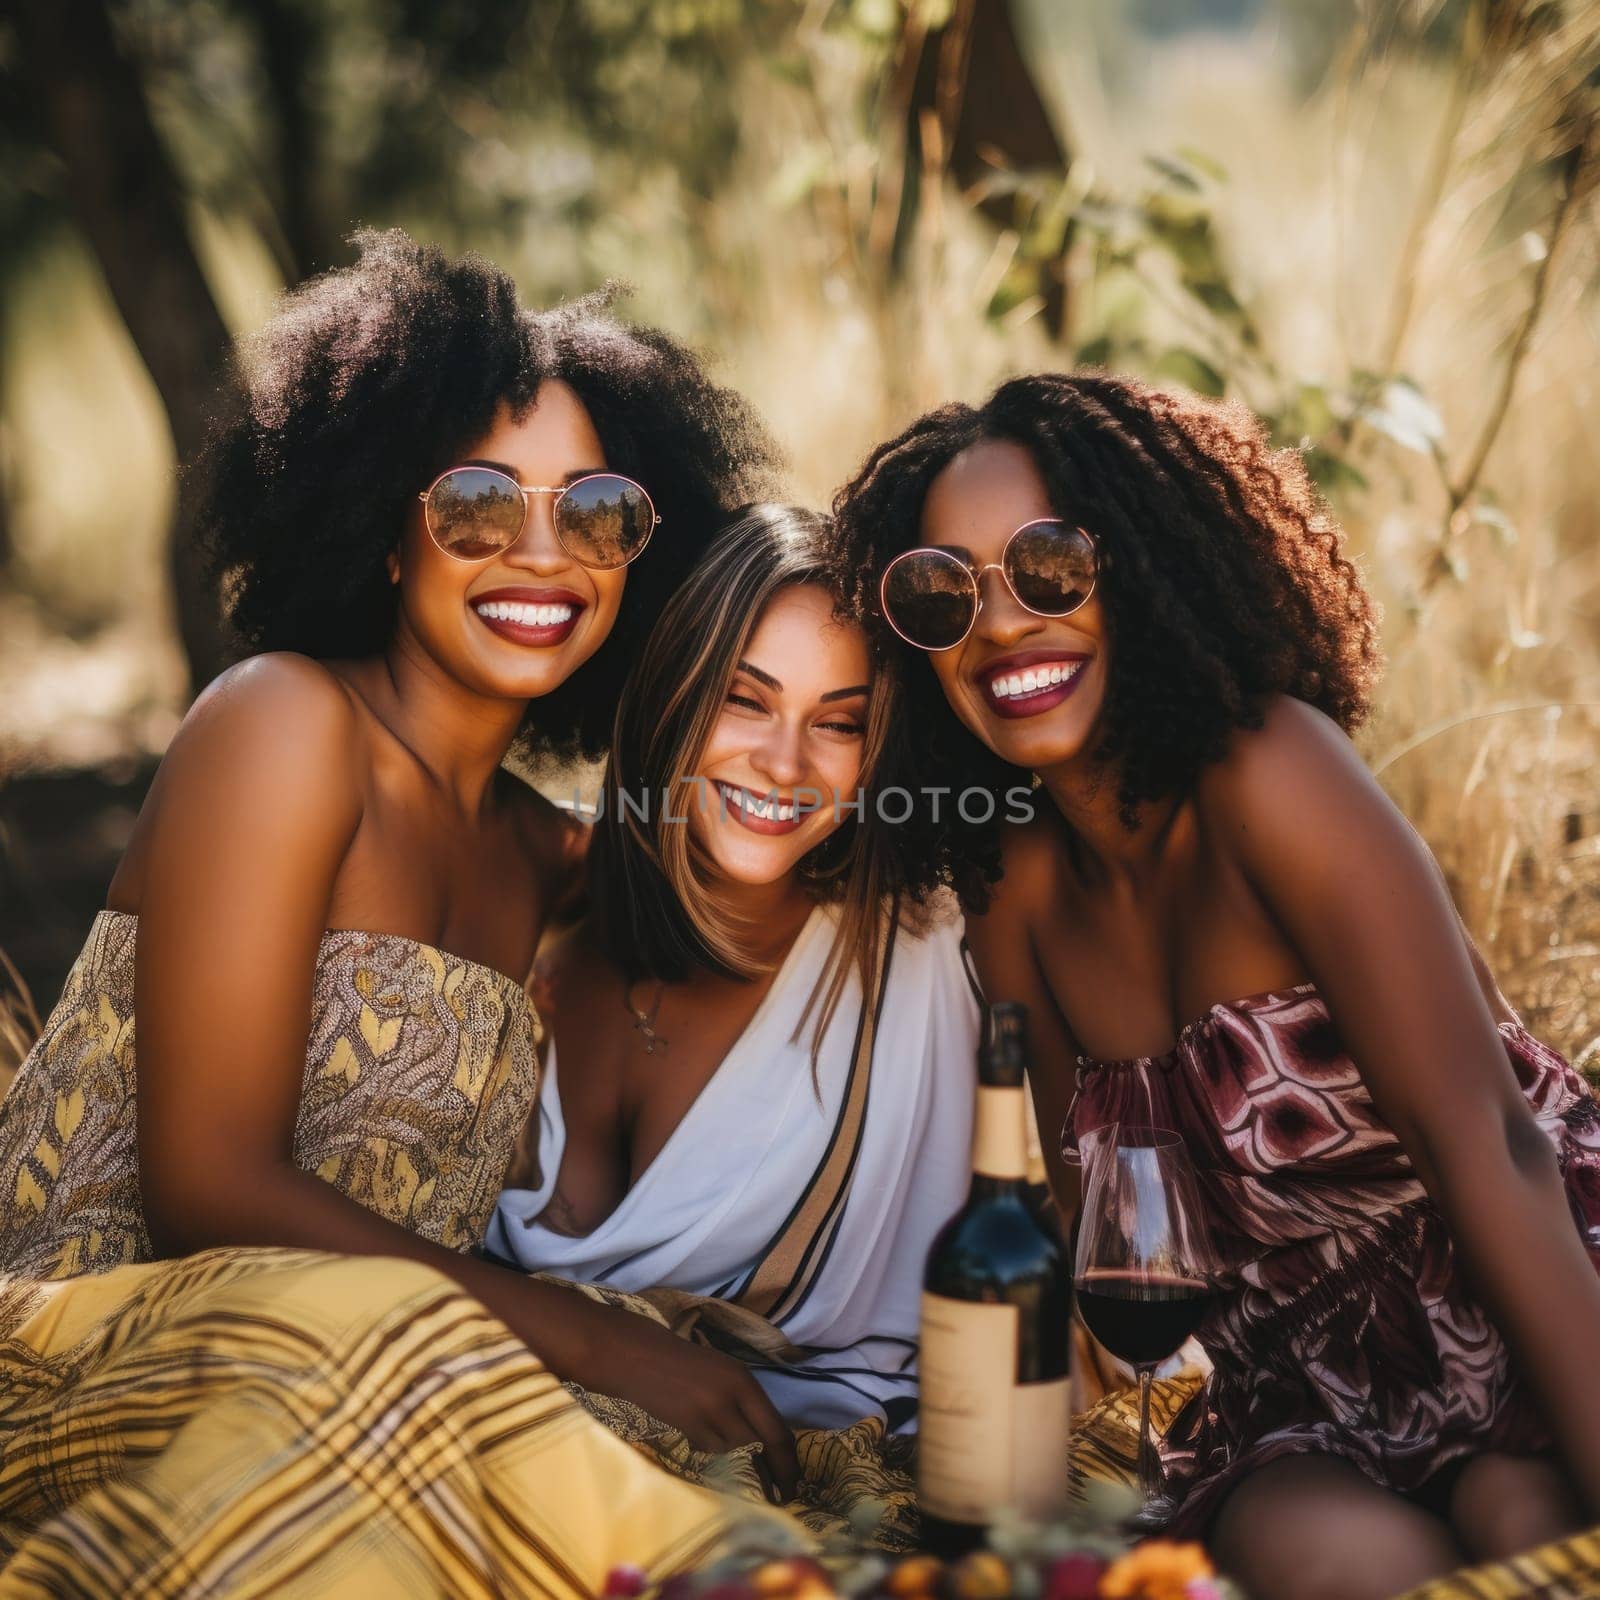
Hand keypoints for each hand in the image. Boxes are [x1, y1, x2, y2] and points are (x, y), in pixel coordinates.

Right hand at [572, 1302, 800, 1499]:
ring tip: (732, 1452)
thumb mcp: (723, 1371)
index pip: (778, 1430)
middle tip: (781, 1493)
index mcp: (744, 1380)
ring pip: (734, 1450)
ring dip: (737, 1457)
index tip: (794, 1481)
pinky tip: (701, 1434)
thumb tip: (766, 1438)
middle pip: (763, 1445)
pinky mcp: (686, 1426)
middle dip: (774, 1472)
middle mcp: (731, 1396)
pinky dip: (712, 1450)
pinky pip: (710, 1450)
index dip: (789, 1462)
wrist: (637, 1356)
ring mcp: (708, 1413)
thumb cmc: (682, 1361)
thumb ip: (744, 1401)